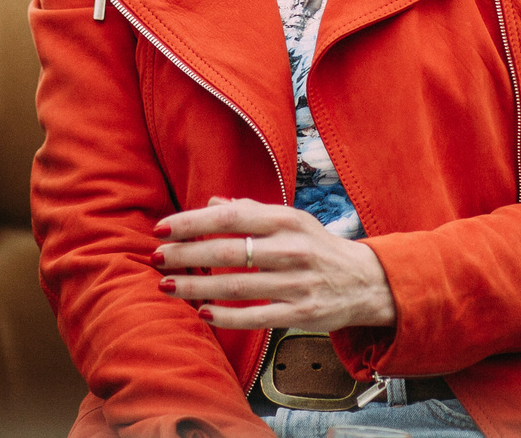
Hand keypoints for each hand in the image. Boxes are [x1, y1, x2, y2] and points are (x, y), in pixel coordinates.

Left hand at [156, 197, 395, 332]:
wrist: (363, 282)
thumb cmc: (317, 246)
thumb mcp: (290, 221)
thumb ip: (251, 211)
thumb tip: (210, 203)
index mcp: (286, 220)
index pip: (231, 217)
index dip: (192, 222)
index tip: (161, 229)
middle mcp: (291, 248)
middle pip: (228, 251)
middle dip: (186, 254)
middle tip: (156, 258)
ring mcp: (296, 283)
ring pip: (236, 286)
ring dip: (197, 287)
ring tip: (168, 285)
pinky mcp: (300, 313)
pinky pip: (255, 316)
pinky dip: (225, 316)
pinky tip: (202, 312)